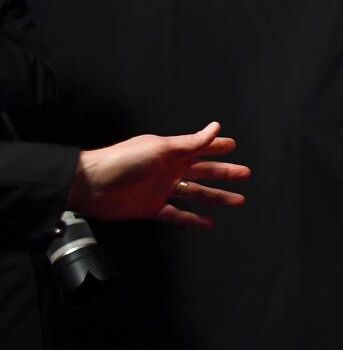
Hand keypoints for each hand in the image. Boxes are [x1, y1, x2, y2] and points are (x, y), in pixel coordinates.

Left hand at [67, 121, 251, 226]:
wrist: (90, 185)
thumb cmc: (123, 160)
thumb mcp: (160, 148)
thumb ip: (190, 142)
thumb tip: (216, 127)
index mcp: (171, 151)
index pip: (200, 147)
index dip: (217, 146)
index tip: (233, 145)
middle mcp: (170, 169)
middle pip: (203, 171)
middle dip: (224, 172)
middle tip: (245, 174)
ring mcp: (162, 189)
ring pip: (196, 193)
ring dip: (216, 197)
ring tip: (238, 200)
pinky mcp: (152, 208)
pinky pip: (177, 214)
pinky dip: (192, 219)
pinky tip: (208, 222)